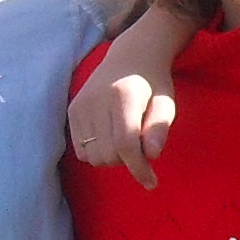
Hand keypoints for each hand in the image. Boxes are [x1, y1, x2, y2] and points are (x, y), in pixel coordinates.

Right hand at [68, 70, 174, 185]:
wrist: (130, 57)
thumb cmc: (154, 84)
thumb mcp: (166, 102)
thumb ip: (160, 128)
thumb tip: (152, 155)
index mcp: (123, 96)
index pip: (126, 144)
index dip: (139, 168)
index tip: (152, 182)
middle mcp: (96, 100)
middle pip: (108, 155)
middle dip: (127, 161)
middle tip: (140, 148)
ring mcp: (80, 105)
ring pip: (93, 157)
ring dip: (111, 158)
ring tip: (124, 140)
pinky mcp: (72, 111)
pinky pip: (81, 151)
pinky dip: (97, 152)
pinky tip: (109, 137)